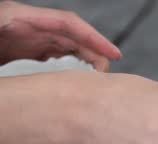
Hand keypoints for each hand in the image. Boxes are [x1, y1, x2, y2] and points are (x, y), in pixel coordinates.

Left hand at [0, 1, 119, 70]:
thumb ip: (0, 44)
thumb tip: (42, 53)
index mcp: (17, 18)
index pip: (67, 23)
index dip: (94, 37)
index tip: (114, 54)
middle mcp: (28, 26)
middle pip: (72, 35)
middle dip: (95, 52)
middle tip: (107, 77)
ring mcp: (27, 37)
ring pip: (66, 45)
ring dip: (86, 59)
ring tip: (99, 80)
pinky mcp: (23, 48)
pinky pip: (54, 54)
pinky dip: (71, 64)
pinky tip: (79, 77)